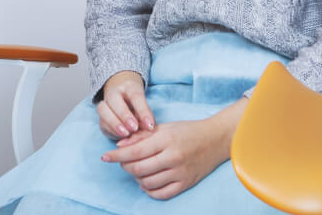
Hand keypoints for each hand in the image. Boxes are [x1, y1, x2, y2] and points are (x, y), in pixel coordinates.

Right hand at [98, 71, 154, 139]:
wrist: (123, 100)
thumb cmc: (138, 106)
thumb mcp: (145, 108)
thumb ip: (146, 118)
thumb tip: (148, 130)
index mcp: (129, 87)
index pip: (136, 96)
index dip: (143, 111)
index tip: (150, 125)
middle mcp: (114, 93)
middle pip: (114, 100)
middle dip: (124, 115)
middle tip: (134, 128)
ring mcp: (104, 104)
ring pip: (103, 110)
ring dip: (114, 123)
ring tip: (125, 134)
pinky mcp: (101, 117)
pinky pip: (102, 122)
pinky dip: (111, 130)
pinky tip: (121, 136)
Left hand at [100, 99, 246, 199]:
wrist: (215, 140)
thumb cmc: (187, 130)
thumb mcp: (163, 127)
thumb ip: (140, 136)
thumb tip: (119, 144)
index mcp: (165, 140)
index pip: (134, 152)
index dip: (116, 156)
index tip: (105, 157)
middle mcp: (173, 157)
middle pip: (139, 169)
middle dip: (126, 166)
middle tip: (124, 162)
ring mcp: (180, 172)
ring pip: (148, 182)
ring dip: (137, 178)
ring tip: (137, 170)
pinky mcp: (186, 183)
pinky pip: (162, 193)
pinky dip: (150, 190)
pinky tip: (147, 182)